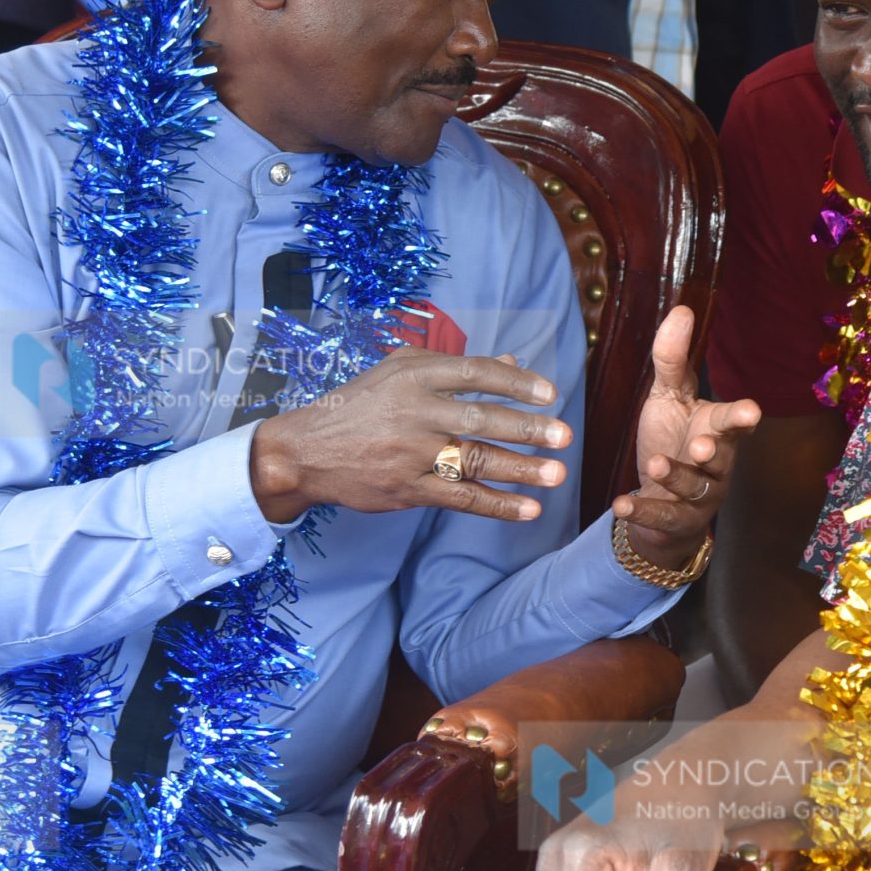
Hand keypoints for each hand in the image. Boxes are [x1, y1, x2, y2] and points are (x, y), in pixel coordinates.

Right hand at [248, 351, 571, 523]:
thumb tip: (513, 360)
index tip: (550, 394)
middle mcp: (413, 412)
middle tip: (564, 435)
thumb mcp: (400, 372)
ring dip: (520, 469)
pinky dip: (496, 505)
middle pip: (480, 418)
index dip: (516, 382)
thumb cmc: (359, 405)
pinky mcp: (406, 489)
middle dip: (526, 428)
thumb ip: (455, 367)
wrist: (305, 451)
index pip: (475, 373)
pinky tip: (528, 509)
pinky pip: (459, 498)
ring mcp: (409, 453)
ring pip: (474, 460)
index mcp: (413, 375)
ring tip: (556, 474)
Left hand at [614, 307, 760, 565]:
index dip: (741, 417)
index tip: (750, 410)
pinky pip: (663, 516)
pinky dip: (643, 510)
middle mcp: (717, 463)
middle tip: (702, 445)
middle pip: (722, 457)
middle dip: (714, 452)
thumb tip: (683, 309)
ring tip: (655, 463)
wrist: (660, 497)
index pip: (734, 421)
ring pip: (694, 487)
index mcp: (717, 428)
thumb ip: (672, 359)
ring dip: (676, 476)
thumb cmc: (671, 438)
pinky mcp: (677, 519)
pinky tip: (621, 503)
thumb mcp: (667, 397)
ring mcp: (700, 495)